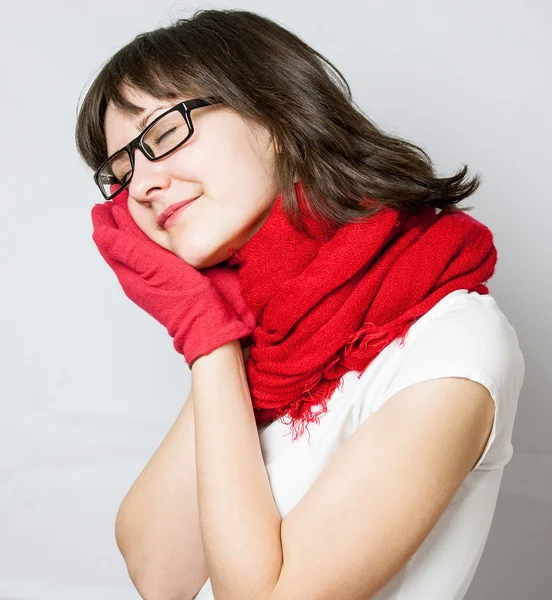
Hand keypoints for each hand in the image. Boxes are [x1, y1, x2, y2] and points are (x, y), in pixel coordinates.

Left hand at [91, 199, 252, 366]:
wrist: (212, 321)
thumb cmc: (185, 300)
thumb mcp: (153, 269)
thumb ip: (128, 250)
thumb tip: (101, 233)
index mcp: (131, 274)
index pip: (110, 243)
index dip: (104, 222)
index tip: (100, 203)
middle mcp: (142, 274)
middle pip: (123, 244)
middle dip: (116, 222)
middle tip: (113, 201)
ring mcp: (159, 276)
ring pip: (139, 247)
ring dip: (134, 228)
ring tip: (133, 210)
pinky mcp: (175, 275)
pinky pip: (156, 252)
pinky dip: (152, 237)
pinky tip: (161, 231)